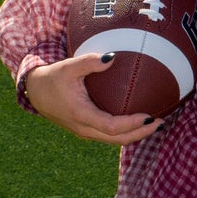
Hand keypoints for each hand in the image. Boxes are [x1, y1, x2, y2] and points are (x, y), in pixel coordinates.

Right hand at [25, 53, 163, 146]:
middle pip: (117, 139)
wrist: (35, 92)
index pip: (111, 126)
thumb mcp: (68, 67)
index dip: (132, 124)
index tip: (150, 116)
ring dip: (135, 135)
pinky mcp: (86, 130)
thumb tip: (113, 57)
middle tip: (161, 122)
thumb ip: (90, 62)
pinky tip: (138, 121)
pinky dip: (125, 131)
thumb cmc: (53, 78)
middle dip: (141, 134)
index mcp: (81, 114)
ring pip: (114, 140)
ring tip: (154, 124)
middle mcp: (84, 128)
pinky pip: (109, 135)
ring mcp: (85, 132)